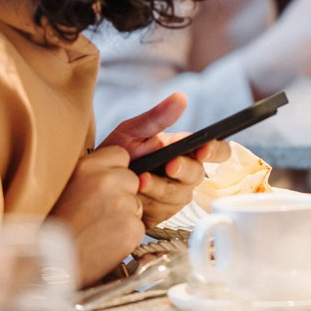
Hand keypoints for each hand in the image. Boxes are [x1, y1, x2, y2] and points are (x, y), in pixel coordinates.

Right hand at [49, 143, 146, 286]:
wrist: (47, 266)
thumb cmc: (53, 227)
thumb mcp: (64, 186)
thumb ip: (89, 174)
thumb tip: (111, 169)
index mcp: (87, 166)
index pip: (120, 155)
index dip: (115, 171)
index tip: (104, 186)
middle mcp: (106, 181)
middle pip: (132, 179)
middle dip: (122, 194)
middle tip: (98, 214)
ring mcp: (121, 204)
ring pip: (136, 204)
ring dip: (124, 216)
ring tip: (97, 230)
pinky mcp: (132, 228)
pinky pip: (138, 226)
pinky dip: (126, 236)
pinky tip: (105, 243)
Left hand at [105, 93, 231, 230]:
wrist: (94, 183)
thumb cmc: (116, 153)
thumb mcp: (131, 131)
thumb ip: (155, 118)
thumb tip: (181, 97)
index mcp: (183, 149)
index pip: (216, 150)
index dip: (216, 151)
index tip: (203, 150)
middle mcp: (184, 172)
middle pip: (198, 174)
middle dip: (183, 170)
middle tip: (169, 166)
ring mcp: (175, 194)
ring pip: (181, 195)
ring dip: (160, 188)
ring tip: (139, 180)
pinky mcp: (162, 213)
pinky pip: (165, 211)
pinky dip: (149, 202)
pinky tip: (135, 196)